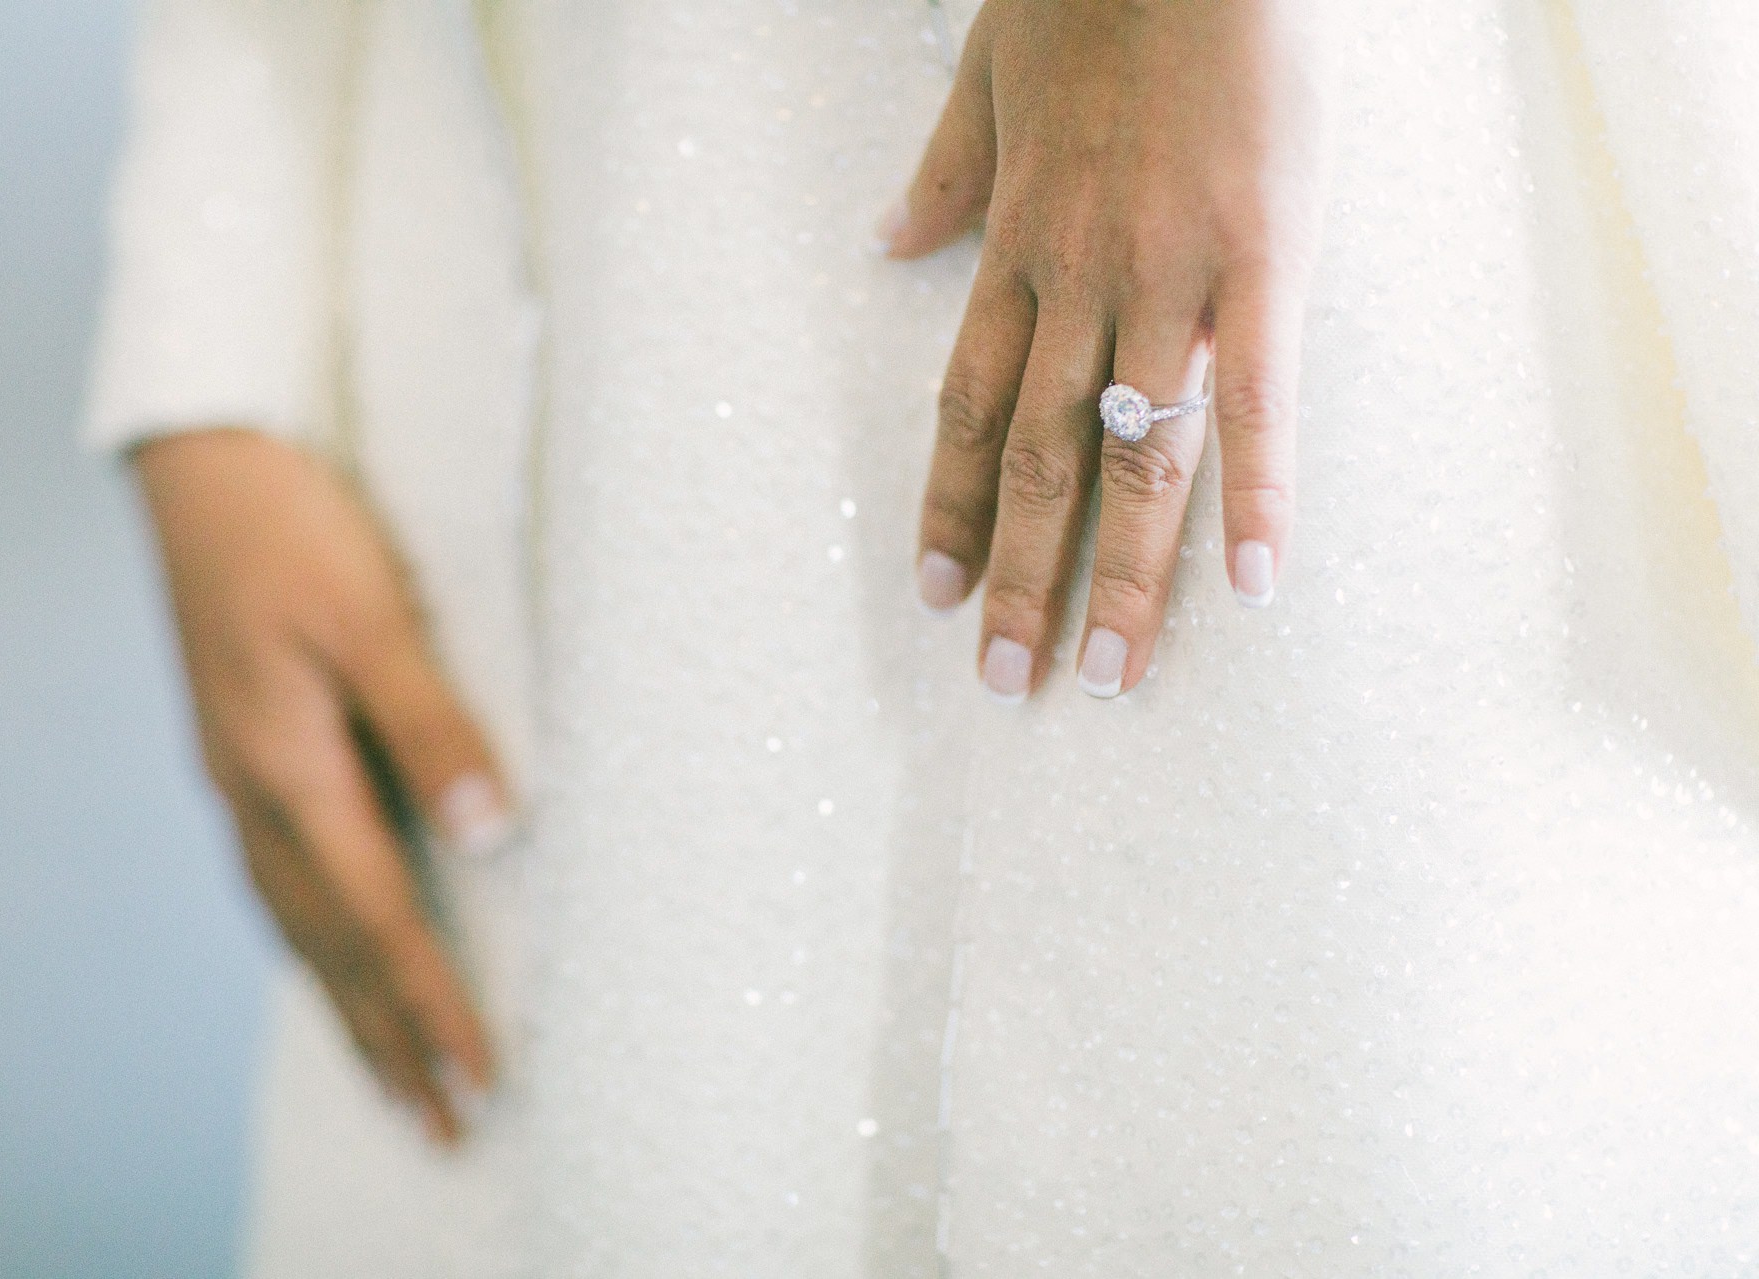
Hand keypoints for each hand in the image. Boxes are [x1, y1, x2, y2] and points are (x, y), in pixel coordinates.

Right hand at [137, 430, 513, 1144]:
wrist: (197, 462)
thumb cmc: (291, 527)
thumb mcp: (373, 616)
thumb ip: (433, 724)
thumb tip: (497, 832)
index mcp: (290, 771)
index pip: (378, 920)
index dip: (431, 1005)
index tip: (480, 1078)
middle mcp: (254, 793)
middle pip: (327, 949)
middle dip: (384, 1042)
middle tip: (437, 1125)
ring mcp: (236, 775)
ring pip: (295, 923)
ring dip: (345, 1004)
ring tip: (388, 1072)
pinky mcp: (238, 748)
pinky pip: (276, 878)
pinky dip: (311, 939)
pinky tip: (329, 946)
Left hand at [884, 0, 1335, 698]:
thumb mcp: (985, 78)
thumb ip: (943, 175)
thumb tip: (888, 241)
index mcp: (1018, 250)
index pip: (970, 411)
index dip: (953, 508)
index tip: (938, 591)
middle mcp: (1078, 286)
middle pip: (1039, 460)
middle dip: (1019, 579)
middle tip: (1007, 681)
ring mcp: (1169, 280)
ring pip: (1132, 455)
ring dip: (1117, 575)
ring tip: (1106, 673)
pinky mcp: (1262, 260)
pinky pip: (1255, 397)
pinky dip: (1257, 492)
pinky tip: (1256, 580)